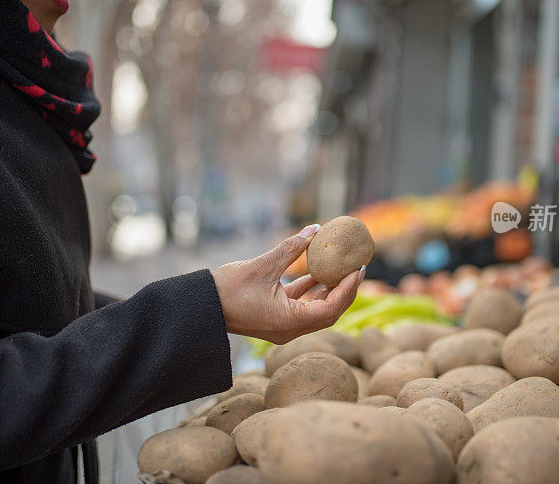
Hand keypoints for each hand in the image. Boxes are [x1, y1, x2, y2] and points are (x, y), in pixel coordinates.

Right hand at [212, 224, 364, 343]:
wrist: (200, 307)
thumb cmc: (227, 289)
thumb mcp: (263, 265)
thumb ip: (291, 248)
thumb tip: (314, 229)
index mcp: (289, 322)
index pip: (331, 308)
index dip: (349, 288)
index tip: (358, 268)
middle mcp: (289, 329)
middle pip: (329, 313)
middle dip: (346, 290)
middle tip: (357, 267)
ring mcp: (283, 326)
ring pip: (317, 310)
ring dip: (330, 290)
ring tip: (343, 267)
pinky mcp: (276, 319)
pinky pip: (301, 306)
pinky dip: (312, 291)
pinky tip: (319, 272)